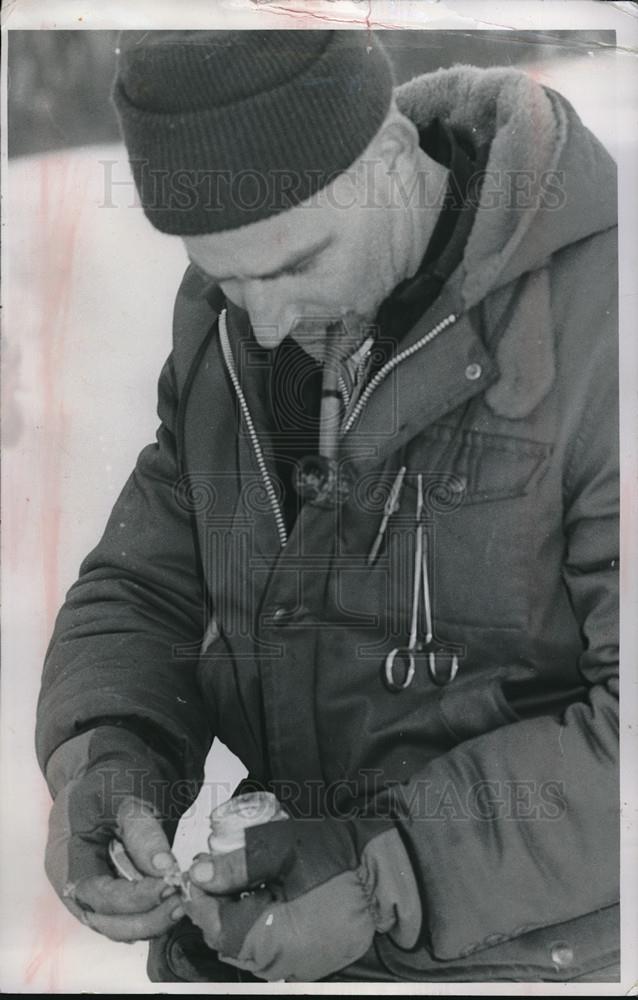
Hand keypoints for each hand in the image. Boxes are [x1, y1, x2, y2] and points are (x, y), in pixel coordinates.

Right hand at [44, 730, 186, 941]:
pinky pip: (127, 916)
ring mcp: (89, 891)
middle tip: (181, 899)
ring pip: (118, 925)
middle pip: (105, 920)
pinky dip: (150, 914)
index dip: (133, 898)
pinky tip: (175, 901)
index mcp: (67, 856)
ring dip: (151, 920)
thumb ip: (142, 832)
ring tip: (183, 901)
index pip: (97, 894)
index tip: (169, 885)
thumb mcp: (125, 795)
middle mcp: (72, 882)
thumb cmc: (112, 777)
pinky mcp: (108, 893)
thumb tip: (164, 868)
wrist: (109, 770)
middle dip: (146, 917)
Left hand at [183, 816, 421, 981]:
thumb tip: (199, 875)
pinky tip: (264, 897)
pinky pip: (269, 951)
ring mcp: (297, 968)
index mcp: (275, 940)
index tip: (194, 873)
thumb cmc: (336, 856)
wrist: (386, 871)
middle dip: (217, 906)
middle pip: (228, 942)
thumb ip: (238, 864)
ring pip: (246, 948)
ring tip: (241, 880)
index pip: (217, 928)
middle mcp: (283, 965)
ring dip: (235, 917)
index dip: (200, 899)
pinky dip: (257, 926)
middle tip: (217, 870)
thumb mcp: (283, 849)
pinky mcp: (309, 962)